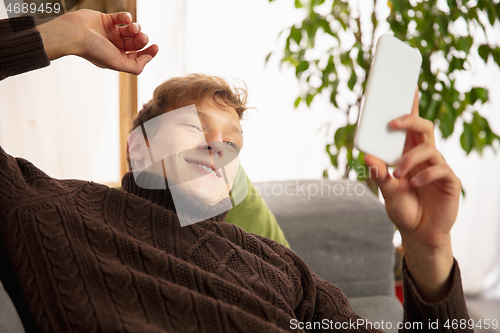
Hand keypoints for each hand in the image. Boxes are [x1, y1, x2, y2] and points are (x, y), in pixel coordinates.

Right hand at [37, 9, 157, 74]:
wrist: (74, 33)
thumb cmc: (93, 50)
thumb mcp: (117, 63)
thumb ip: (135, 66)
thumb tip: (148, 59)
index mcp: (116, 58)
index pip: (137, 56)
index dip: (148, 52)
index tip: (156, 47)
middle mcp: (114, 46)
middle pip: (135, 43)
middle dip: (141, 39)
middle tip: (142, 37)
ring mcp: (110, 33)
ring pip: (130, 30)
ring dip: (136, 28)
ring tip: (133, 28)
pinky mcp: (105, 20)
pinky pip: (121, 17)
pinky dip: (126, 17)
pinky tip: (126, 19)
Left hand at [364, 89, 461, 301]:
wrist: (420, 233)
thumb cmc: (403, 207)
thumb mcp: (387, 191)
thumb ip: (378, 175)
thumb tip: (367, 157)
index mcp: (408, 152)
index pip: (409, 124)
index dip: (409, 104)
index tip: (404, 84)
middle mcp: (424, 155)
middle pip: (423, 126)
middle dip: (409, 119)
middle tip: (391, 122)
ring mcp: (438, 167)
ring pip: (428, 148)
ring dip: (410, 159)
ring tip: (398, 175)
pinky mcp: (450, 181)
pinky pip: (440, 170)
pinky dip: (425, 174)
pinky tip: (414, 182)